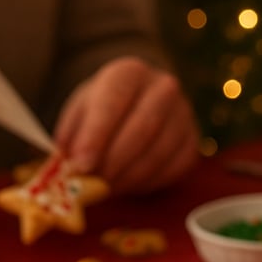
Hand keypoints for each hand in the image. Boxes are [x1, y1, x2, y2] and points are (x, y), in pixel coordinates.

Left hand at [54, 56, 198, 194]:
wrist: (139, 102)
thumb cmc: (103, 110)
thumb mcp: (80, 113)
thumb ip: (72, 137)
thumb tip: (69, 169)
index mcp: (129, 72)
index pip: (114, 101)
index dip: (96, 136)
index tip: (81, 165)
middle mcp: (163, 88)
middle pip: (142, 128)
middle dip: (114, 162)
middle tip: (93, 185)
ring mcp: (183, 114)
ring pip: (158, 153)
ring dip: (128, 177)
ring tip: (105, 188)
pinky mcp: (192, 142)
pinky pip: (173, 169)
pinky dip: (147, 183)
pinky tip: (128, 183)